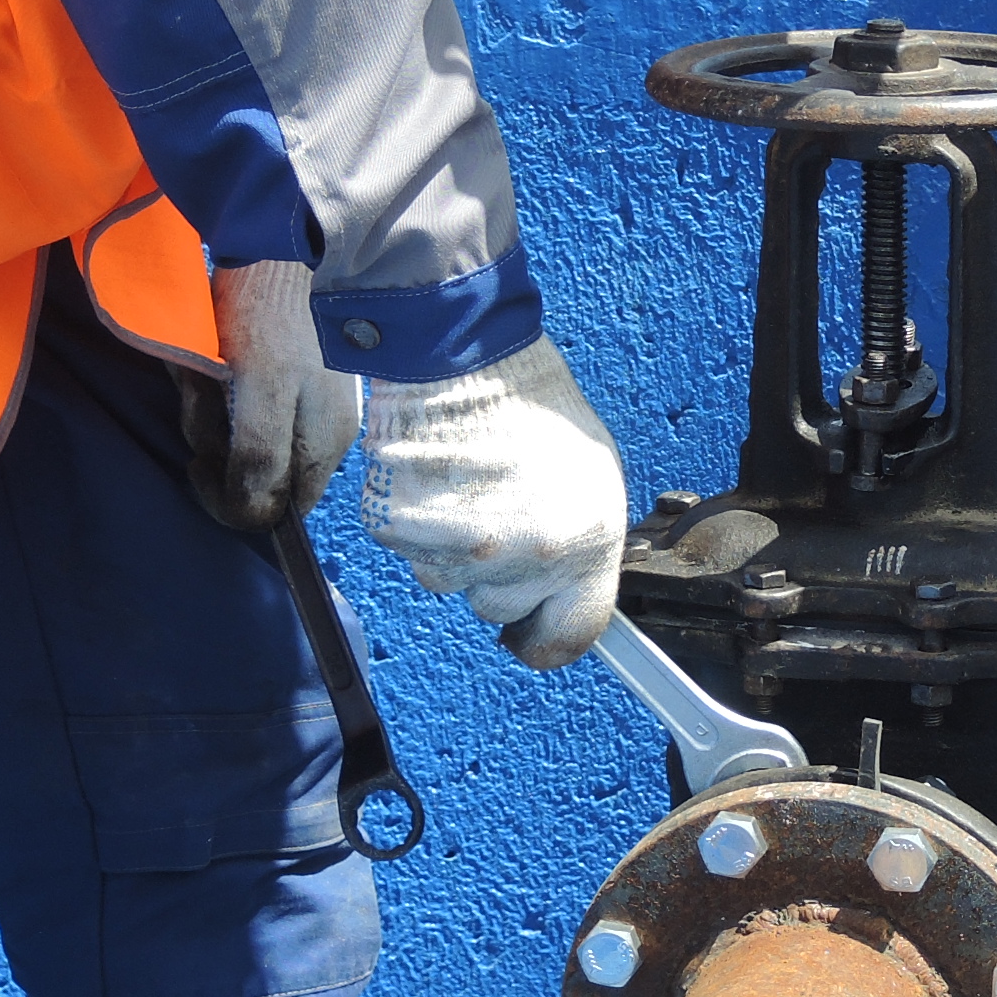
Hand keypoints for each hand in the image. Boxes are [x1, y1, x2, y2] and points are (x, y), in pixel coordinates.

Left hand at [182, 261, 357, 533]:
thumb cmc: (271, 318)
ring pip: (247, 440)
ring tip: (202, 379)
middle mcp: (324, 432)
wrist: (278, 245)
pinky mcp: (284, 376)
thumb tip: (254, 514)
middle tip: (200, 408)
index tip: (200, 463)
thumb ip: (259, 457)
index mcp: (326, 444)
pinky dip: (216, 394)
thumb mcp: (263, 392)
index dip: (235, 499)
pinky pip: (243, 407)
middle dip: (220, 450)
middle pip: (260, 475)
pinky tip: (208, 367)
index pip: (280, 509)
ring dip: (212, 417)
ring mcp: (307, 403)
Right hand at [361, 336, 625, 668]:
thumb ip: (585, 550)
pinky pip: (413, 555)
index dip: (548, 639)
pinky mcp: (403, 529)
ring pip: (451, 584)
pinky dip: (421, 529)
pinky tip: (437, 483)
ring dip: (456, 550)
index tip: (535, 634)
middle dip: (500, 575)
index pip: (569, 637)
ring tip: (470, 488)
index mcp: (583, 542)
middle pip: (499, 610)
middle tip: (501, 512)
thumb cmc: (534, 410)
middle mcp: (522, 554)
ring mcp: (458, 545)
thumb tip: (568, 600)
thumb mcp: (593, 479)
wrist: (465, 356)